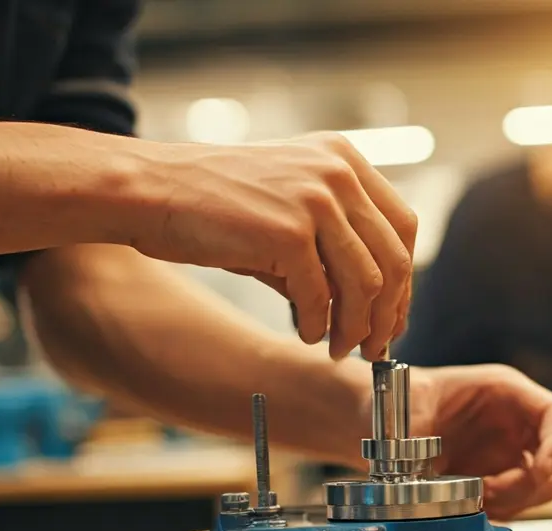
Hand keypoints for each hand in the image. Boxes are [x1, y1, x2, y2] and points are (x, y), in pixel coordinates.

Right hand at [130, 132, 415, 358]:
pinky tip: (308, 335)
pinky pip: (321, 295)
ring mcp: (315, 199)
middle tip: (375, 347)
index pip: (402, 227)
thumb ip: (333, 245)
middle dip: (388, 313)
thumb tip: (374, 308)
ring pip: (367, 283)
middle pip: (394, 259)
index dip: (404, 280)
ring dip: (357, 327)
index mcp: (344, 159)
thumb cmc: (212, 203)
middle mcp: (337, 172)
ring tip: (341, 349)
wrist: (147, 189)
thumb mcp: (288, 207)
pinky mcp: (287, 231)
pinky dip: (319, 325)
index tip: (393, 316)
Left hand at [409, 365, 551, 520]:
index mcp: (505, 392)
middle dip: (527, 485)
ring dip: (513, 502)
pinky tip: (466, 506)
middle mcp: (516, 424)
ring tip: (472, 500)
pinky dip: (498, 512)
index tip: (539, 472)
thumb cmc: (397, 398)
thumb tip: (415, 458)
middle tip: (486, 493)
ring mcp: (508, 454)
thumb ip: (415, 423)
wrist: (378, 419)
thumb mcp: (406, 401)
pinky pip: (516, 504)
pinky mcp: (497, 480)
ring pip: (540, 488)